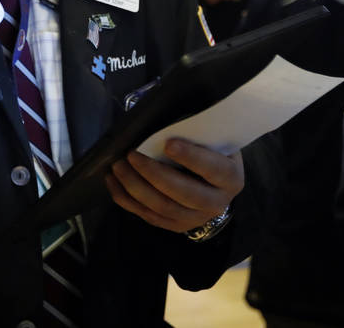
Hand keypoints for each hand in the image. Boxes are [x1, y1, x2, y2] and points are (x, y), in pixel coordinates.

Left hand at [105, 138, 243, 233]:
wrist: (213, 181)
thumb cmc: (208, 150)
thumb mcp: (211, 138)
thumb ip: (196, 132)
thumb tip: (164, 118)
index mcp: (231, 177)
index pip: (213, 169)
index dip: (191, 157)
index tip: (167, 143)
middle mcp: (217, 203)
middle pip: (183, 193)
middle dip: (153, 174)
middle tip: (131, 154)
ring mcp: (195, 218)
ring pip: (162, 207)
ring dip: (135, 186)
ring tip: (118, 166)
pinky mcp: (174, 225)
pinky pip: (148, 216)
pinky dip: (126, 199)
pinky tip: (113, 181)